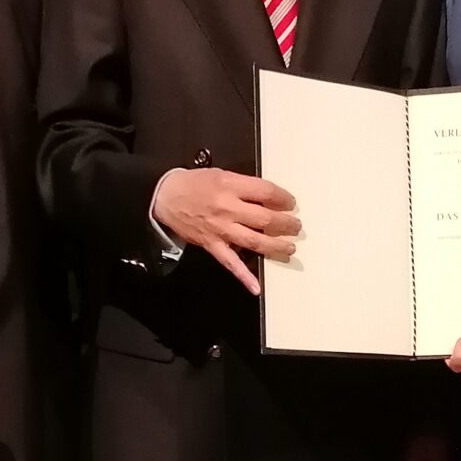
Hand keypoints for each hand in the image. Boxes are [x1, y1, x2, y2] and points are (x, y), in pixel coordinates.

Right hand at [152, 167, 299, 294]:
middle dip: (285, 223)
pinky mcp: (212, 245)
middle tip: (295, 226)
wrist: (166, 197)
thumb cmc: (194, 184)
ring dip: (275, 246)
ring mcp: (220, 229)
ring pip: (254, 241)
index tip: (290, 203)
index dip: (283, 198)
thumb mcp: (222, 174)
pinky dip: (244, 276)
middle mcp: (227, 208)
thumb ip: (245, 185)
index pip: (266, 192)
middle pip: (265, 218)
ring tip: (289, 248)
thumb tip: (268, 197)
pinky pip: (230, 263)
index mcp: (231, 186)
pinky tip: (257, 287)